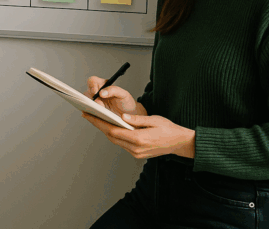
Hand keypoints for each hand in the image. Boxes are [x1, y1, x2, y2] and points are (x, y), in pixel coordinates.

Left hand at [81, 111, 195, 158]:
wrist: (180, 143)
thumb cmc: (169, 129)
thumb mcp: (154, 120)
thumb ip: (137, 119)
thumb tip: (123, 116)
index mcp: (139, 139)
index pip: (113, 130)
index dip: (99, 122)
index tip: (89, 115)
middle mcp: (136, 148)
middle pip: (111, 136)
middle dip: (98, 125)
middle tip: (88, 115)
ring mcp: (136, 153)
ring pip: (115, 140)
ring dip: (105, 130)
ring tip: (96, 119)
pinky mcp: (137, 154)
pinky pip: (122, 144)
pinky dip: (114, 135)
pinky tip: (110, 126)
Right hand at [83, 76, 138, 117]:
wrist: (130, 116)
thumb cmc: (126, 103)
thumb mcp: (123, 94)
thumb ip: (113, 90)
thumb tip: (101, 93)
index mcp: (103, 85)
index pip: (92, 81)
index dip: (92, 86)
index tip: (95, 92)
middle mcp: (97, 93)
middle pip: (87, 93)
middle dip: (91, 99)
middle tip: (99, 105)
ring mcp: (95, 103)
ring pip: (86, 103)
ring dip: (90, 107)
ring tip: (98, 111)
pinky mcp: (94, 112)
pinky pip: (88, 112)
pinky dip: (89, 113)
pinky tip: (95, 115)